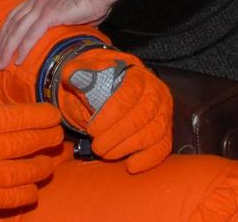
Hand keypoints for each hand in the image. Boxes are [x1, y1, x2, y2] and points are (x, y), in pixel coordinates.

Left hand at [0, 0, 113, 68]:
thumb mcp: (70, 9)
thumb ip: (63, 21)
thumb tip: (65, 36)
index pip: (15, 14)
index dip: (7, 31)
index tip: (2, 45)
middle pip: (12, 23)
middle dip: (3, 42)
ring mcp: (42, 6)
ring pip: (18, 30)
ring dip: (8, 49)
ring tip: (3, 63)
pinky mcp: (49, 14)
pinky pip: (31, 34)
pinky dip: (23, 48)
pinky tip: (19, 59)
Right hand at [0, 58, 62, 220]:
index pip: (18, 117)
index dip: (40, 116)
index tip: (53, 114)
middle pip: (28, 143)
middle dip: (47, 138)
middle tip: (58, 135)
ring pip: (26, 172)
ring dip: (41, 166)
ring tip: (49, 163)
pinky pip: (11, 198)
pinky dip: (25, 193)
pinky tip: (31, 190)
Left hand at [58, 49, 171, 172]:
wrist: (110, 89)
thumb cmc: (97, 83)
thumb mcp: (85, 72)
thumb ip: (77, 73)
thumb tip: (72, 74)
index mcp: (137, 74)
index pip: (130, 92)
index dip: (111, 113)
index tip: (92, 129)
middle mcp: (155, 91)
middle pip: (142, 115)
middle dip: (116, 135)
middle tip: (96, 145)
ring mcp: (163, 112)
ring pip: (153, 133)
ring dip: (127, 148)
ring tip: (106, 153)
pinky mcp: (165, 132)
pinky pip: (163, 147)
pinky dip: (148, 159)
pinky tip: (130, 165)